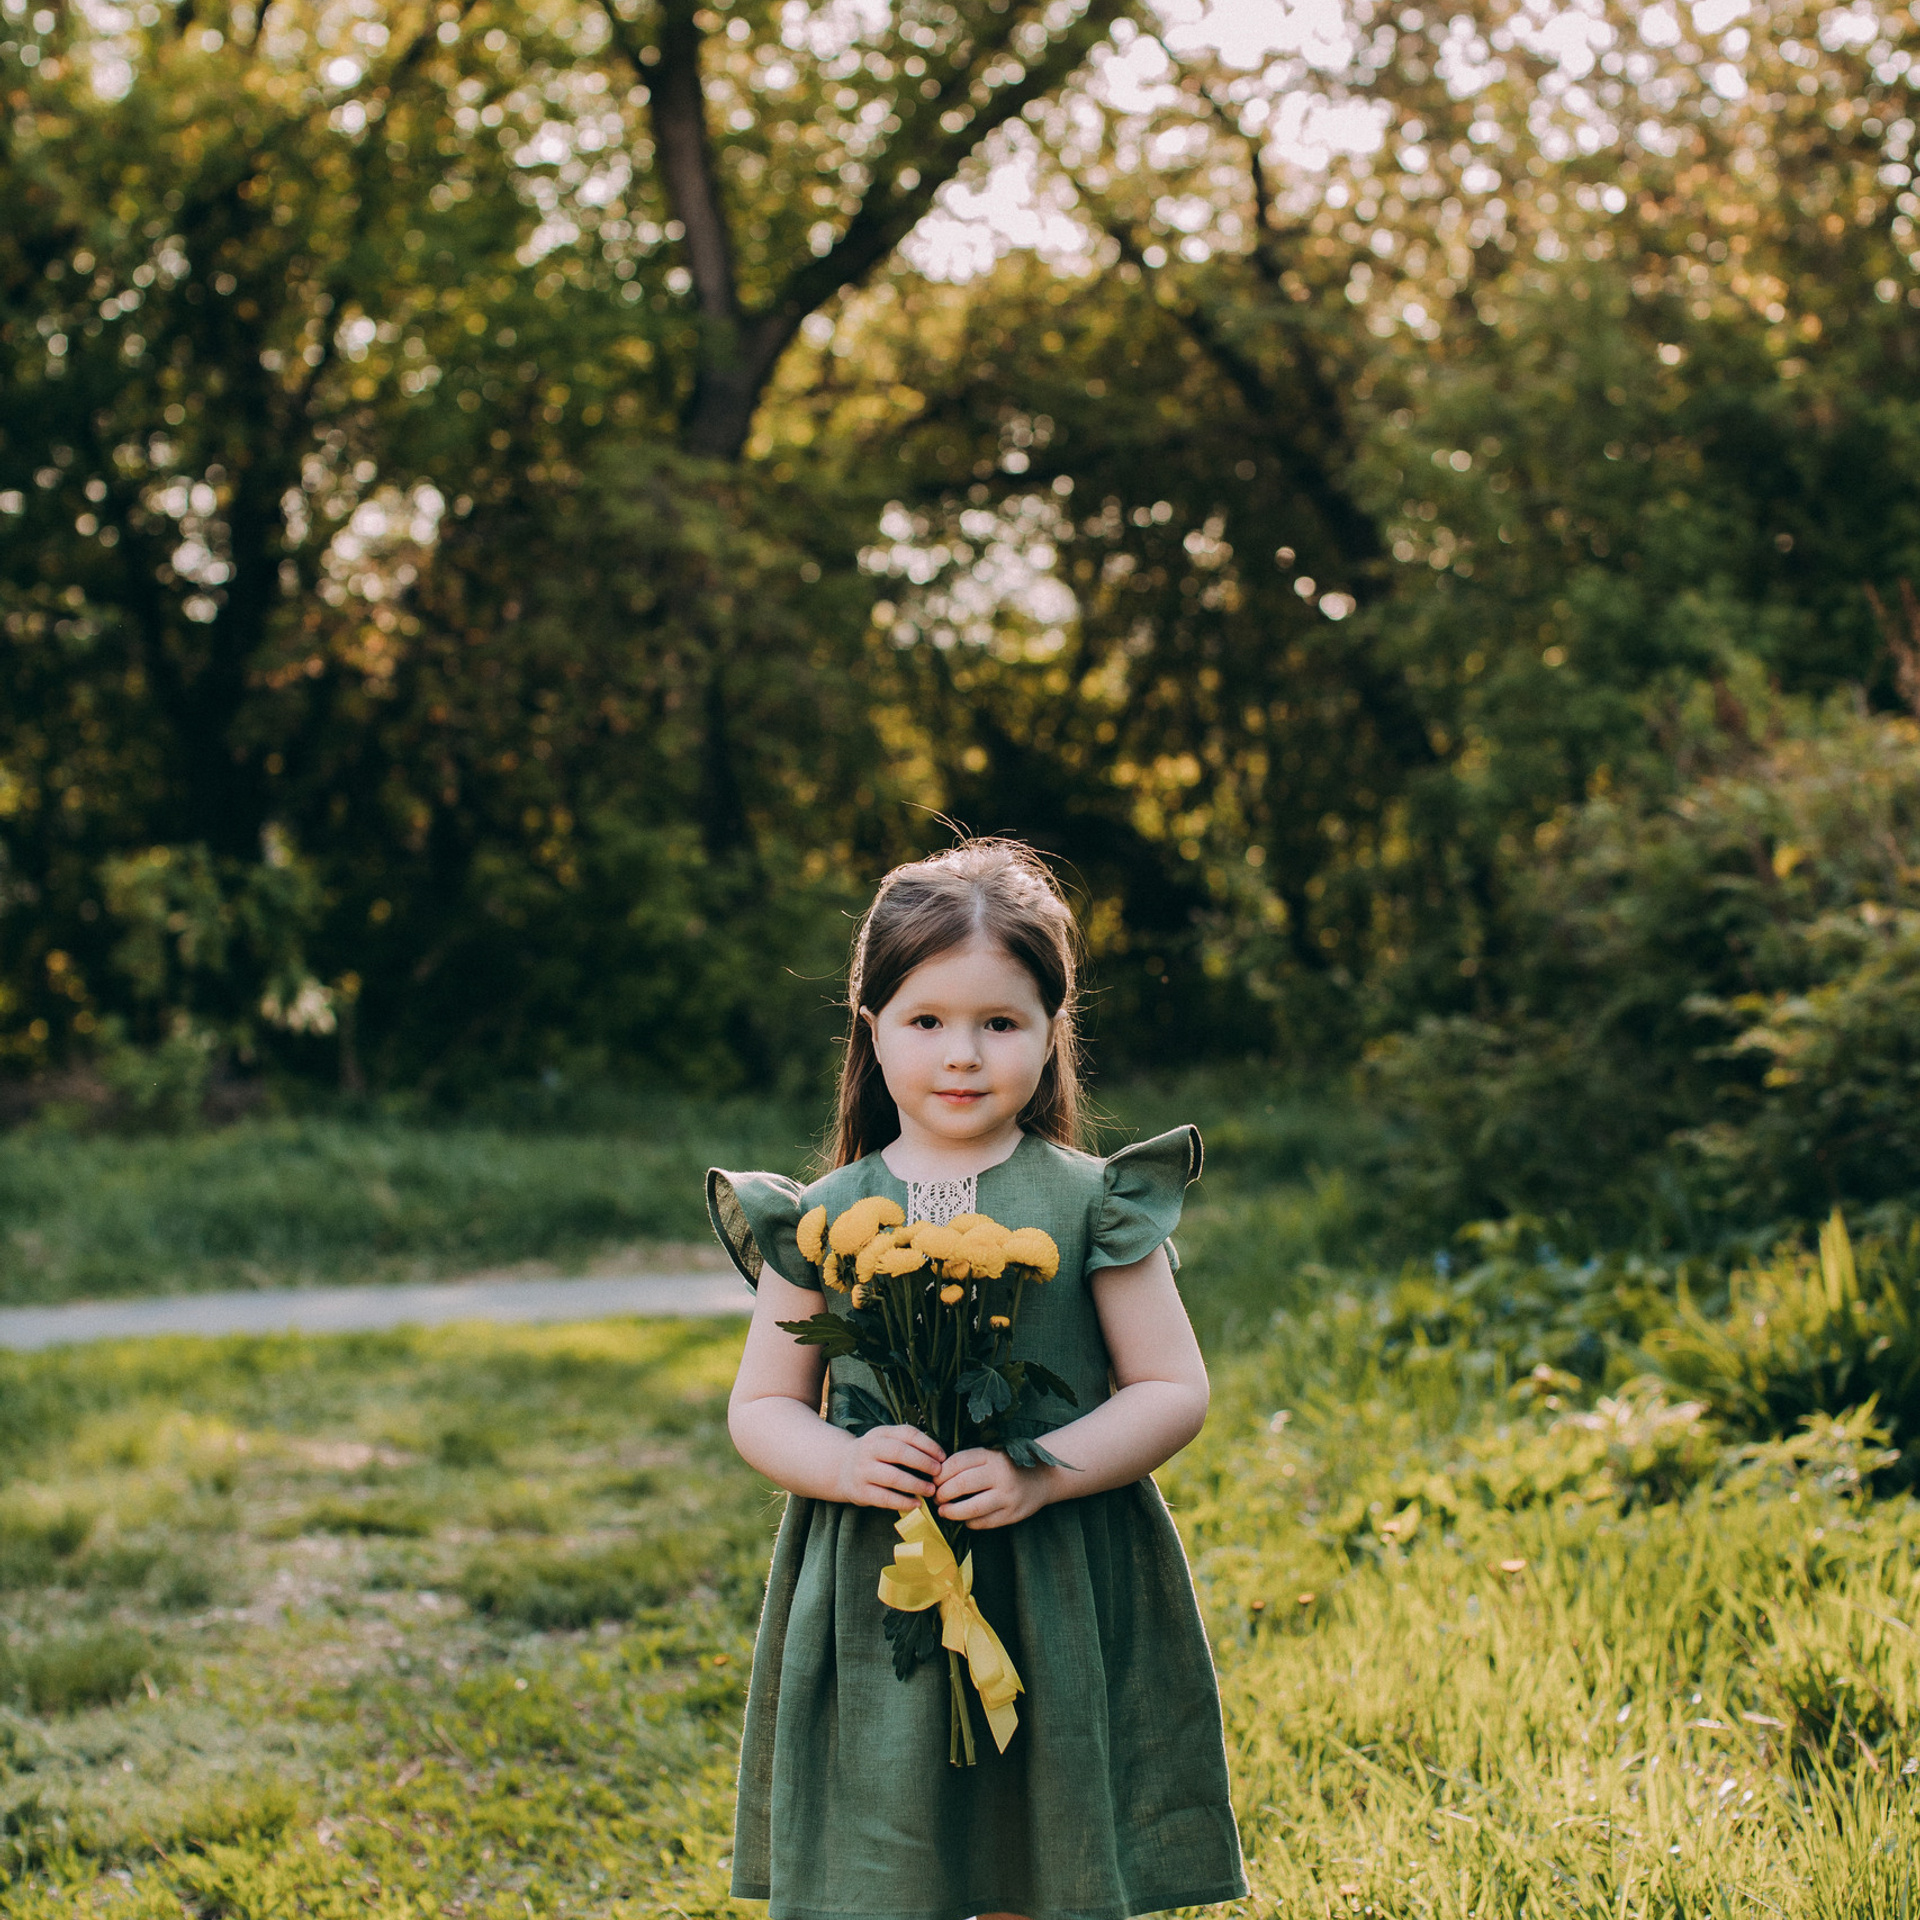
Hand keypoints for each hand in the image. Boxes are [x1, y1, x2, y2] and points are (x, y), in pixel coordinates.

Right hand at [836, 1424, 944, 1510]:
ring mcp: (863, 1471)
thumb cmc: (875, 1455)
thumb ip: (907, 1443)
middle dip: (923, 1463)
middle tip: (939, 1473)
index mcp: (880, 1433)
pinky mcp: (860, 1492)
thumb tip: (939, 1456)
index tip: (943, 1457)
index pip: (907, 1433)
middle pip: (899, 1452)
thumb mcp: (886, 1440)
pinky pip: (885, 1498)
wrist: (841, 1468)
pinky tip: (916, 1504)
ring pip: (893, 1477)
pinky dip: (903, 1502)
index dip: (928, 1445)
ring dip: (916, 1485)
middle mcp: (869, 1449)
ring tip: (931, 1490)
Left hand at [933, 1446, 1050, 1529]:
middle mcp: (1000, 1474)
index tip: (933, 1480)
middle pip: (961, 1485)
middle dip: (942, 1494)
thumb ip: (968, 1463)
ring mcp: (1007, 1496)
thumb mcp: (991, 1455)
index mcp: (992, 1456)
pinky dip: (969, 1522)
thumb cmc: (1007, 1466)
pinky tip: (964, 1518)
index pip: (957, 1463)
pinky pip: (983, 1522)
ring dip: (951, 1512)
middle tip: (936, 1498)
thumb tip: (935, 1477)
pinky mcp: (1012, 1514)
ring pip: (971, 1509)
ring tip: (943, 1511)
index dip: (940, 1474)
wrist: (1043, 1478)